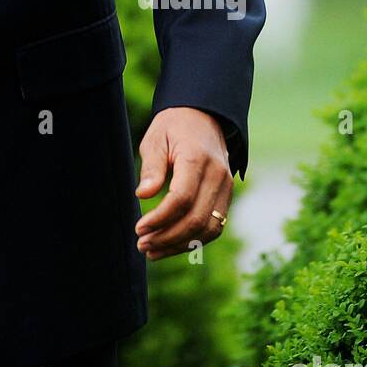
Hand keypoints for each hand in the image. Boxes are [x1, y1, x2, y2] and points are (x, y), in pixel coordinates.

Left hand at [133, 107, 231, 260]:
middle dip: (168, 238)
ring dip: (180, 245)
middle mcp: (218, 176)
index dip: (160, 219)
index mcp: (197, 158)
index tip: (139, 228)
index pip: (181, 198)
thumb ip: (151, 166)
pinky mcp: (227, 196)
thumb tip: (143, 195)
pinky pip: (214, 226)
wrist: (203, 116)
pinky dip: (194, 240)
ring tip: (153, 251)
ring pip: (208, 229)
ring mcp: (226, 187)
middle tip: (142, 245)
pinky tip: (172, 245)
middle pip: (196, 219)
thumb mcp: (155, 138)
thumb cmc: (174, 126)